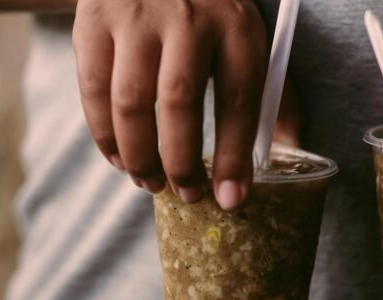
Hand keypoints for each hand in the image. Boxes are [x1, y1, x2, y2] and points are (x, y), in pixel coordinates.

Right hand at [72, 0, 266, 208]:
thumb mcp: (249, 41)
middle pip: (179, 104)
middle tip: (188, 194)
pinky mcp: (94, 21)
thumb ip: (271, 94)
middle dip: (182, 163)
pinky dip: (105, 135)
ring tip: (152, 182)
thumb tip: (288, 148)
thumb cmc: (211, 13)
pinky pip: (93, 90)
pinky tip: (121, 158)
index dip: (233, 157)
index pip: (238, 100)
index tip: (230, 197)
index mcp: (236, 27)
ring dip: (140, 157)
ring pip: (131, 103)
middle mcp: (187, 17)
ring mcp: (136, 16)